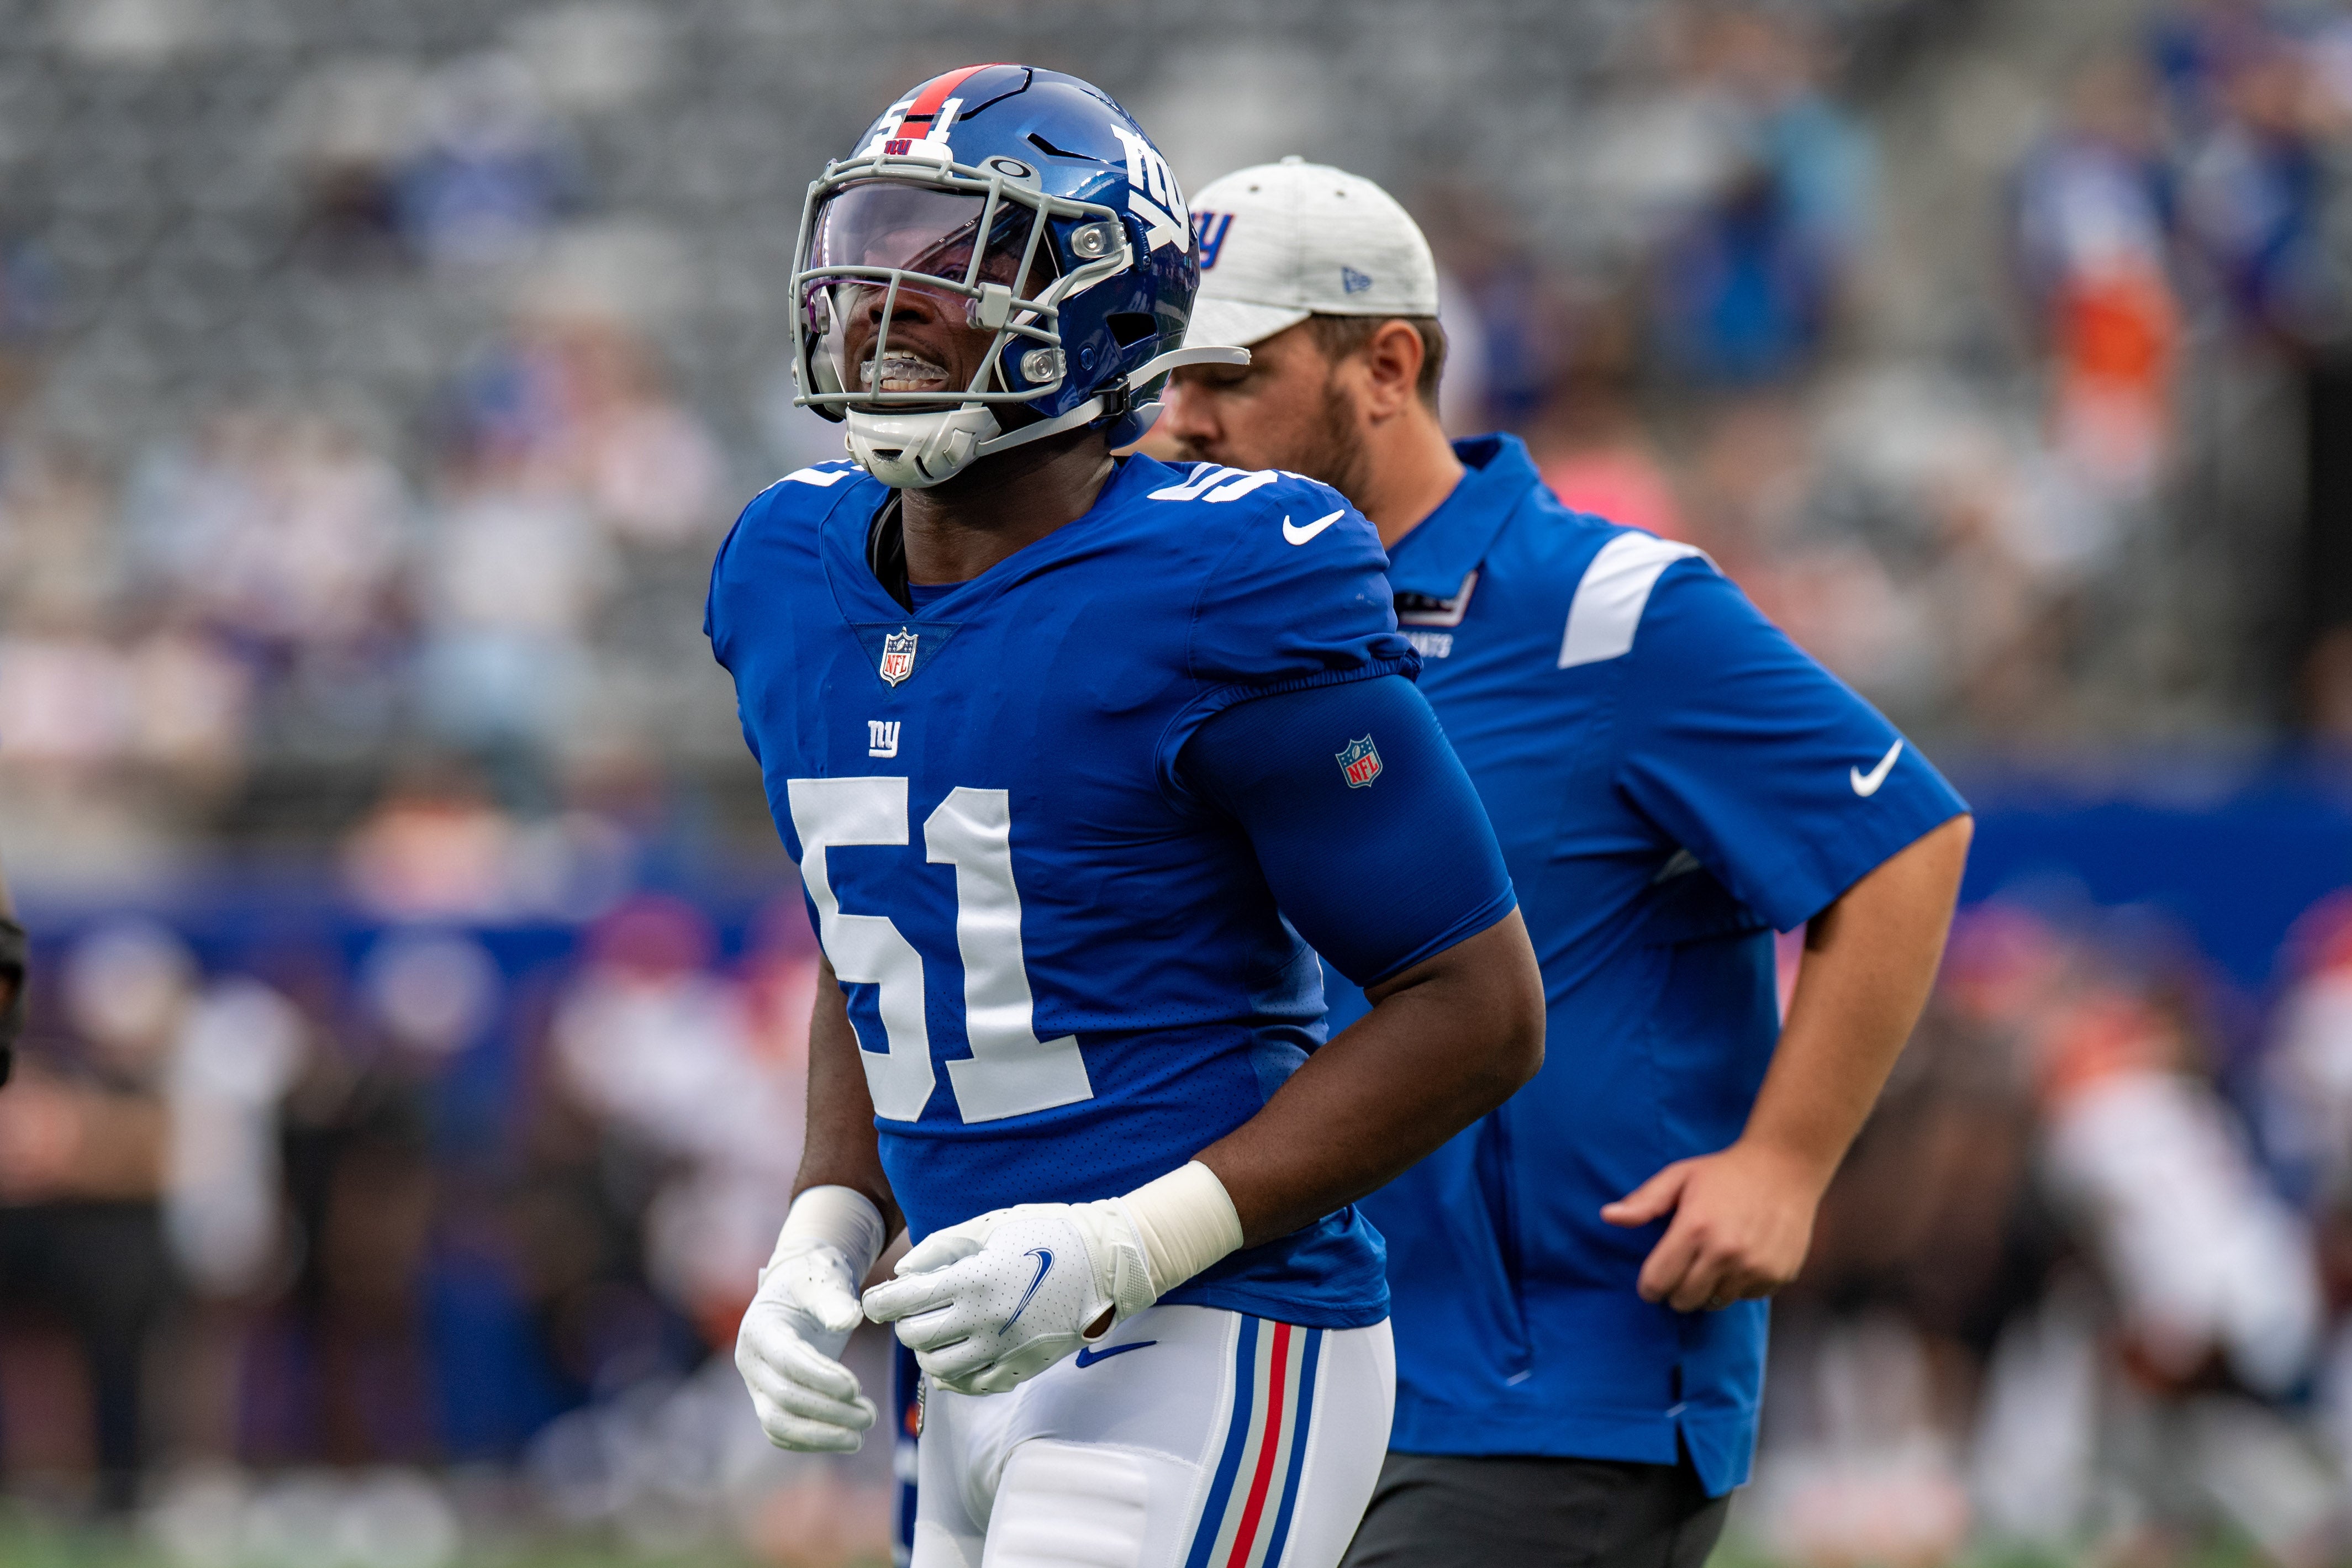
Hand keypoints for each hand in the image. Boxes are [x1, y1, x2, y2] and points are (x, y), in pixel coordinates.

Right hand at [735, 1234, 879, 1451]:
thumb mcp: (825, 1278)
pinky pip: (782, 1432)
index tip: (856, 1388)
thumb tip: (848, 1320)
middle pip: (783, 1398)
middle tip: (870, 1416)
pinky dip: (812, 1441)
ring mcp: (756, 1384)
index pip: (787, 1360)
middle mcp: (751, 1361)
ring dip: (821, 1435)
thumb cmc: (814, 1279)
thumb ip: (835, 1298)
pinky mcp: (767, 1400)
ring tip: (861, 1435)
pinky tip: (846, 1438)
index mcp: (760, 1328)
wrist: (800, 1287)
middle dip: (829, 1412)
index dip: (821, 1378)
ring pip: (778, 1424)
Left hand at [862, 1201, 1154, 1395]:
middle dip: (905, 1324)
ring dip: (927, 1352)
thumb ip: (943, 1247)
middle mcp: (984, 1319)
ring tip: (936, 1334)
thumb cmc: (1049, 1234)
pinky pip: (973, 1386)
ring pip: (938, 1367)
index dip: (879, 1303)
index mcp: (974, 1279)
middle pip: (916, 1336)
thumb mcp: (993, 1226)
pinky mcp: (1022, 1367)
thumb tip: (904, 1273)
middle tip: (911, 1311)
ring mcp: (1004, 1348)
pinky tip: (957, 1359)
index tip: (873, 1303)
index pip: (905, 1301)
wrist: (1109, 1264)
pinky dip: (954, 1378)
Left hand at [1600, 1140, 1826, 1312]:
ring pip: (1715, 1303)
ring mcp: (1755, 1267)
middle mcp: (1725, 1253)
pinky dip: (1738, 1285)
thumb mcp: (1679, 1177)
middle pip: (1684, 1301)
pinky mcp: (1778, 1275)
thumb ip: (1643, 1202)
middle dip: (1675, 1291)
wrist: (1786, 1168)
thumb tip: (1607, 1216)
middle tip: (1681, 1270)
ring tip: (1711, 1261)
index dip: (1649, 1286)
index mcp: (1694, 1229)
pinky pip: (1746, 1297)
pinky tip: (1741, 1259)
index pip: (1657, 1283)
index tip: (1652, 1280)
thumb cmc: (1724, 1172)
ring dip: (1708, 1289)